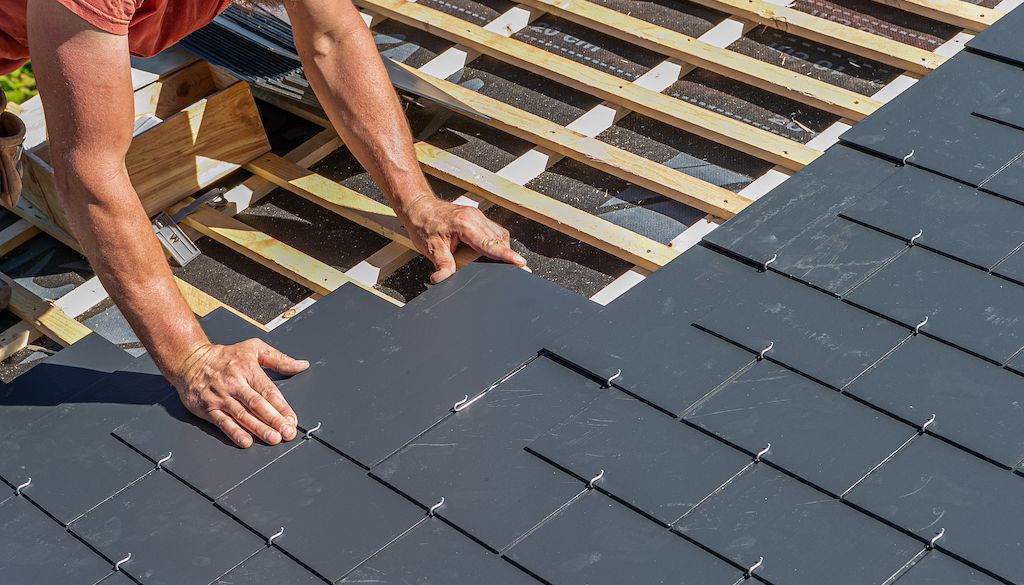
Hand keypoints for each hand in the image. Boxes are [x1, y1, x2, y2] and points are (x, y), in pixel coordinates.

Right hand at [173, 339, 308, 447]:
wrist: (189, 360)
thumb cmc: (224, 356)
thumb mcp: (254, 348)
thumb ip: (279, 359)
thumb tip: (302, 365)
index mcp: (248, 369)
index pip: (268, 391)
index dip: (281, 407)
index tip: (292, 419)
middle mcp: (235, 384)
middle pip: (257, 404)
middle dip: (274, 420)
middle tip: (287, 432)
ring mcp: (221, 397)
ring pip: (242, 415)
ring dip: (259, 429)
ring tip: (273, 438)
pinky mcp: (208, 408)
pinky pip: (223, 422)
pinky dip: (234, 433)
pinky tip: (246, 441)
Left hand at [401, 195, 527, 283]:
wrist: (418, 207)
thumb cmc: (424, 224)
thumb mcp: (431, 248)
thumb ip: (442, 265)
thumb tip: (443, 280)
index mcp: (465, 224)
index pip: (490, 243)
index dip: (506, 255)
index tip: (520, 262)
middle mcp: (475, 218)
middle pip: (499, 239)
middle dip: (508, 255)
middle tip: (518, 269)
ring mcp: (477, 216)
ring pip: (499, 235)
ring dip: (501, 249)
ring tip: (505, 262)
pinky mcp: (477, 218)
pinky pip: (494, 231)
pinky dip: (496, 243)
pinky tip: (493, 252)